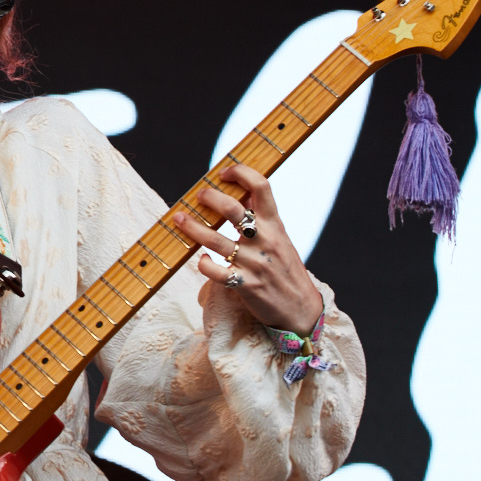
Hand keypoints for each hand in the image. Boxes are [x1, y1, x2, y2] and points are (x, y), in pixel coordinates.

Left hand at [171, 163, 325, 334]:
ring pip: (216, 240)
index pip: (262, 187)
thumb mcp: (280, 238)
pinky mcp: (245, 285)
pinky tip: (202, 260)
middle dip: (210, 197)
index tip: (224, 172)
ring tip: (179, 218)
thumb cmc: (285, 269)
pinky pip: (216, 272)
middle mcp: (265, 240)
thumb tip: (240, 191)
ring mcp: (254, 263)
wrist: (301, 309)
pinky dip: (204, 264)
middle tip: (198, 195)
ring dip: (193, 227)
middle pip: (233, 209)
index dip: (241, 173)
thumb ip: (262, 217)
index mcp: (276, 225)